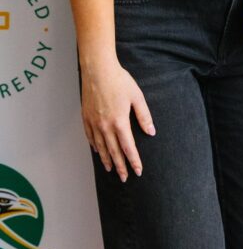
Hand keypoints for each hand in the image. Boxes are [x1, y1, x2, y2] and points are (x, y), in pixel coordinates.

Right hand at [80, 56, 155, 180]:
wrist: (98, 70)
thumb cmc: (120, 81)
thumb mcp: (137, 97)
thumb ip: (144, 116)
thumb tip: (151, 132)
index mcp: (119, 122)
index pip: (128, 147)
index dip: (134, 160)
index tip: (138, 171)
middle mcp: (105, 126)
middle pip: (113, 151)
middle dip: (120, 166)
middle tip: (125, 178)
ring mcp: (93, 123)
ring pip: (101, 147)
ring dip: (107, 160)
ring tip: (111, 170)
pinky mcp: (86, 118)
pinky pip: (90, 137)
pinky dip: (95, 146)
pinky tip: (98, 151)